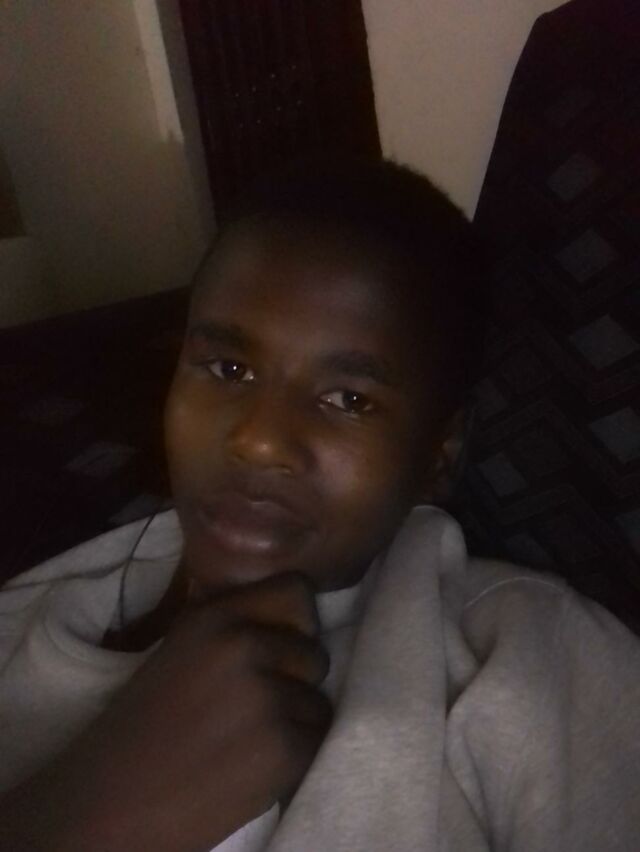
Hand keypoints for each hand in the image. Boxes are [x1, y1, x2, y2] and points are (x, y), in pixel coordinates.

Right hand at [1, 573, 330, 851]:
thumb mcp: (180, 652)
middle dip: (296, 681)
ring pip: (318, 700)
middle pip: (315, 651)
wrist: (109, 805)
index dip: (296, 623)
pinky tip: (251, 769)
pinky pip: (316, 740)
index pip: (297, 591)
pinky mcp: (283, 746)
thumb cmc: (139, 730)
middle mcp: (245, 645)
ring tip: (247, 743)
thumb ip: (232, 630)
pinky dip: (294, 759)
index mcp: (215, 617)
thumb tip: (292, 625)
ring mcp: (267, 695)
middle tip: (255, 710)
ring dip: (295, 723)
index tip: (281, 647)